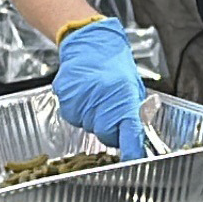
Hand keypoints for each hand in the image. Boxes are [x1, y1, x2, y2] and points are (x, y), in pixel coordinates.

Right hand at [51, 18, 147, 159]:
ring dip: (93, 118)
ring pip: (88, 126)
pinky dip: (79, 111)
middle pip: (105, 135)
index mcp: (123, 96)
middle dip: (110, 130)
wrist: (89, 42)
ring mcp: (81, 100)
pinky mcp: (65, 98)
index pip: (130, 132)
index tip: (133, 159)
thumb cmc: (114, 63)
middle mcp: (102, 100)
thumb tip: (136, 136)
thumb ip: (134, 111)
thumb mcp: (133, 86)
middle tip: (111, 112)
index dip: (132, 150)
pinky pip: (73, 117)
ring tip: (96, 96)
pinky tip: (84, 94)